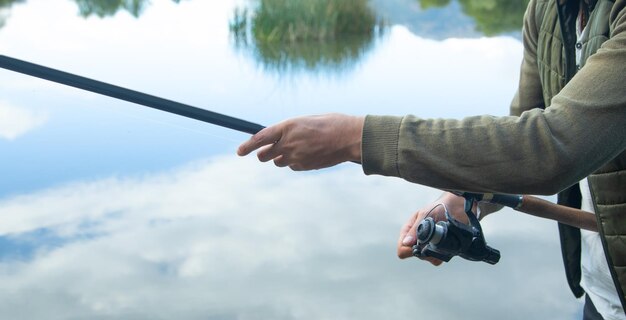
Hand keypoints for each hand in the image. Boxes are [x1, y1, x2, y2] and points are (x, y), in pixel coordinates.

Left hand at [237, 114, 364, 170]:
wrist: (349, 137)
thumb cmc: (330, 123)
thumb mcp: (306, 120)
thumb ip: (289, 130)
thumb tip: (277, 139)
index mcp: (287, 126)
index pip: (259, 138)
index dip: (247, 146)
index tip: (239, 151)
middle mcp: (288, 143)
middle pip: (264, 155)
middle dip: (263, 154)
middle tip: (268, 151)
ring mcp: (296, 157)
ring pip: (278, 162)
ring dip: (281, 158)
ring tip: (296, 148)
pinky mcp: (304, 167)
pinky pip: (292, 166)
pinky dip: (295, 162)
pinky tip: (307, 154)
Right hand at [397, 192, 468, 264]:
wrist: (456, 208)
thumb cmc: (438, 207)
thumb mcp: (424, 215)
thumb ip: (415, 229)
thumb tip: (406, 243)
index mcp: (409, 231)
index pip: (402, 248)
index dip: (408, 250)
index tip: (419, 245)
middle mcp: (417, 241)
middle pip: (415, 254)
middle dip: (425, 248)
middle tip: (434, 237)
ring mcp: (428, 246)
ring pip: (428, 258)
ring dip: (435, 250)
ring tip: (442, 237)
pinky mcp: (439, 250)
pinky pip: (438, 259)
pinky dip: (443, 253)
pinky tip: (446, 242)